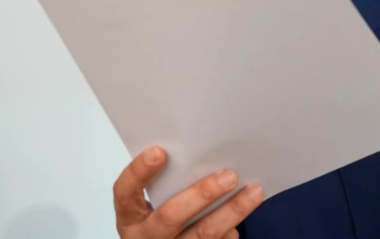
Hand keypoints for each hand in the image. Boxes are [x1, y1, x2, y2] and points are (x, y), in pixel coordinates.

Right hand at [113, 146, 263, 238]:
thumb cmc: (165, 216)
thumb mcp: (158, 201)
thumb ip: (171, 181)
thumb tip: (205, 149)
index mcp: (131, 217)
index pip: (126, 193)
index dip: (139, 173)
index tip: (158, 152)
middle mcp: (146, 237)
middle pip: (169, 216)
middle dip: (201, 194)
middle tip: (229, 176)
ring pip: (202, 234)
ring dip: (231, 211)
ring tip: (254, 191)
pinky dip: (232, 230)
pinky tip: (245, 213)